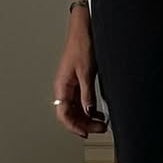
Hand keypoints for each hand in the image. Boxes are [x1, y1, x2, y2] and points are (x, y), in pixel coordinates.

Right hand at [53, 22, 107, 138]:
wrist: (84, 30)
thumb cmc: (81, 45)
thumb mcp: (87, 72)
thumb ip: (87, 93)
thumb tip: (89, 111)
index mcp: (62, 86)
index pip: (64, 114)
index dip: (74, 126)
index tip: (86, 133)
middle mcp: (64, 88)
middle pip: (70, 114)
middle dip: (84, 124)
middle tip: (100, 129)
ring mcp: (71, 85)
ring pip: (76, 109)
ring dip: (87, 118)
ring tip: (101, 123)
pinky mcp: (78, 81)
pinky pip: (81, 100)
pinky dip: (89, 108)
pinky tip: (99, 112)